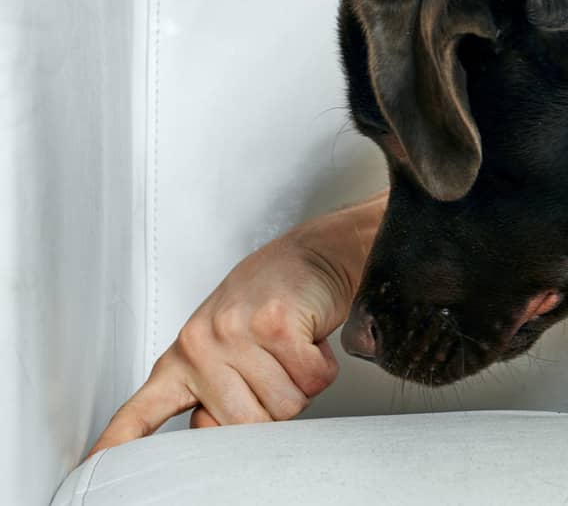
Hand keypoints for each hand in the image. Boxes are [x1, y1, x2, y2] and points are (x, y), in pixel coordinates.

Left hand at [85, 193, 382, 456]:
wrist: (312, 253)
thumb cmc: (273, 299)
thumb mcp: (227, 344)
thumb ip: (214, 390)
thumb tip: (210, 432)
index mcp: (183, 356)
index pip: (142, 410)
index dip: (120, 442)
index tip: (94, 465)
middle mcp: (202, 344)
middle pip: (246, 425)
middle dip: (274, 403)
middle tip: (275, 365)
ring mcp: (237, 332)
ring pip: (285, 404)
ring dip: (301, 382)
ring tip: (292, 348)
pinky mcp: (277, 324)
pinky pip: (311, 378)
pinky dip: (321, 364)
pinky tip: (309, 338)